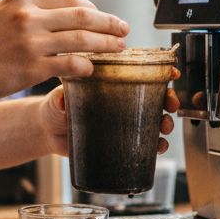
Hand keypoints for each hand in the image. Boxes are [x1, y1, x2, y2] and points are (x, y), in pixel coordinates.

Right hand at [0, 0, 129, 103]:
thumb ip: (27, 12)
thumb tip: (57, 17)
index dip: (92, 7)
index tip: (101, 16)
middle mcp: (29, 17)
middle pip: (83, 16)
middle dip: (108, 23)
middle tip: (124, 29)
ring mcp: (32, 42)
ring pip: (82, 40)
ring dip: (105, 44)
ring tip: (119, 49)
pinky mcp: (32, 68)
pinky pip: (70, 64)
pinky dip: (86, 66)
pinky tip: (92, 69)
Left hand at [35, 69, 181, 156]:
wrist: (49, 132)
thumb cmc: (55, 108)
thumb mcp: (57, 99)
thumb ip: (59, 99)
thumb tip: (62, 99)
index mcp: (111, 82)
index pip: (140, 73)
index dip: (159, 72)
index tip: (170, 73)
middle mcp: (121, 100)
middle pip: (155, 95)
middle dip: (169, 99)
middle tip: (170, 106)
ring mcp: (124, 121)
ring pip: (154, 119)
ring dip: (165, 123)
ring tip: (164, 128)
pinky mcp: (122, 141)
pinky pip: (145, 143)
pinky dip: (156, 145)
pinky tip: (158, 147)